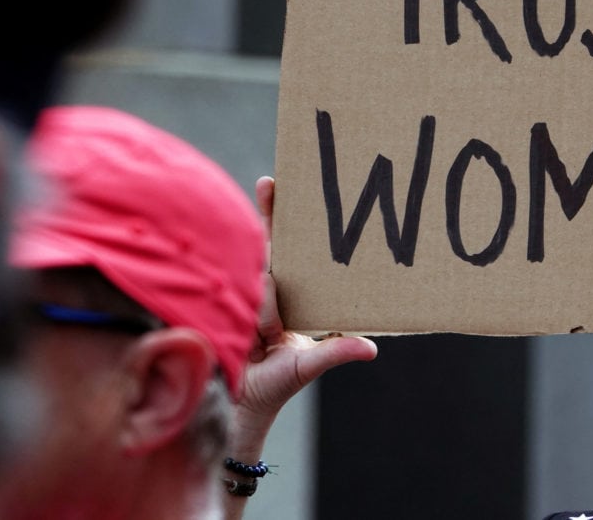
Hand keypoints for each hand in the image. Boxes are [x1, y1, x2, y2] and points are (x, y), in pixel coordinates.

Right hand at [234, 177, 376, 433]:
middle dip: (267, 214)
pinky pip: (236, 295)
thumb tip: (372, 348)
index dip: (279, 216)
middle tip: (269, 183)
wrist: (239, 409)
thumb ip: (337, 351)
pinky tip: (257, 325)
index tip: (277, 185)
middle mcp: (262, 289)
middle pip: (265, 245)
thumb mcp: (309, 365)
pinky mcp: (220, 308)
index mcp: (287, 293)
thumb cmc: (275, 386)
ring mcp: (240, 296)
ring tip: (271, 336)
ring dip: (266, 305)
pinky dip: (246, 302)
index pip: (283, 247)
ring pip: (257, 277)